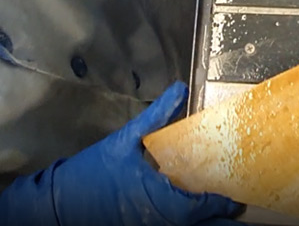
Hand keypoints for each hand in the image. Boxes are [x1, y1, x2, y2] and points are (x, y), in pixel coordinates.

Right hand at [0, 82, 243, 225]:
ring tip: (226, 221)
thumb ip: (156, 116)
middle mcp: (156, 218)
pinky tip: (196, 219)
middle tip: (239, 214)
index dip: (218, 204)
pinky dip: (186, 223)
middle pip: (197, 224)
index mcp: (158, 199)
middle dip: (219, 221)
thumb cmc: (90, 174)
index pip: (197, 207)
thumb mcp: (125, 141)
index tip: (234, 199)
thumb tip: (179, 90)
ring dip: (206, 224)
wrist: (55, 205)